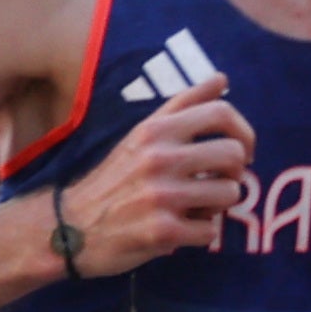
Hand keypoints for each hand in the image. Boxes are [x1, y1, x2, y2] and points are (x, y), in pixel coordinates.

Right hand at [53, 79, 253, 282]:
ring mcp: (160, 196)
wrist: (66, 227)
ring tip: (194, 207)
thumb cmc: (113, 179)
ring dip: (217, 205)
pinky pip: (210, 231)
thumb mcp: (140, 135)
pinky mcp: (162, 232)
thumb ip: (182, 105)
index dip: (244, 132)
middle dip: (233, 173)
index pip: (221, 113)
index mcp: (154, 131)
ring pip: (229, 194)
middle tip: (216, 183)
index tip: (241, 150)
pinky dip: (199, 234)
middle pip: (233, 155)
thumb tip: (221, 77)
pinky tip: (179, 230)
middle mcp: (158, 158)